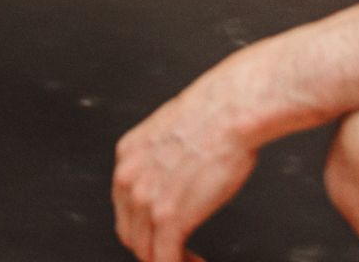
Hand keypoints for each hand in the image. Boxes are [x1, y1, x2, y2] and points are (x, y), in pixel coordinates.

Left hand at [112, 76, 264, 261]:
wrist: (232, 110)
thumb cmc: (217, 114)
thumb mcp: (175, 131)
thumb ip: (166, 157)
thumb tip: (178, 175)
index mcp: (128, 155)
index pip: (126, 206)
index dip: (145, 226)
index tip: (163, 234)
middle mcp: (128, 178)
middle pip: (130, 233)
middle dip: (154, 248)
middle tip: (178, 253)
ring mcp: (145, 200)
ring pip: (146, 251)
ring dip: (169, 261)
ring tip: (192, 261)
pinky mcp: (169, 218)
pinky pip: (165, 260)